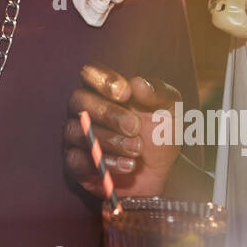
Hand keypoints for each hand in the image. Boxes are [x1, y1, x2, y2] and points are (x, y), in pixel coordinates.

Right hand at [63, 63, 181, 198]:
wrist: (161, 172)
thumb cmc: (160, 134)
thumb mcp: (169, 109)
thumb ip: (157, 92)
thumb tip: (136, 83)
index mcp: (105, 90)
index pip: (90, 73)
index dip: (103, 80)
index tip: (126, 93)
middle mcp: (86, 109)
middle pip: (79, 100)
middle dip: (108, 113)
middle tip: (135, 127)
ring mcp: (78, 136)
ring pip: (76, 131)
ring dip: (110, 140)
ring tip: (137, 149)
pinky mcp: (76, 163)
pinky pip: (76, 160)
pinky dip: (104, 162)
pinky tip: (128, 165)